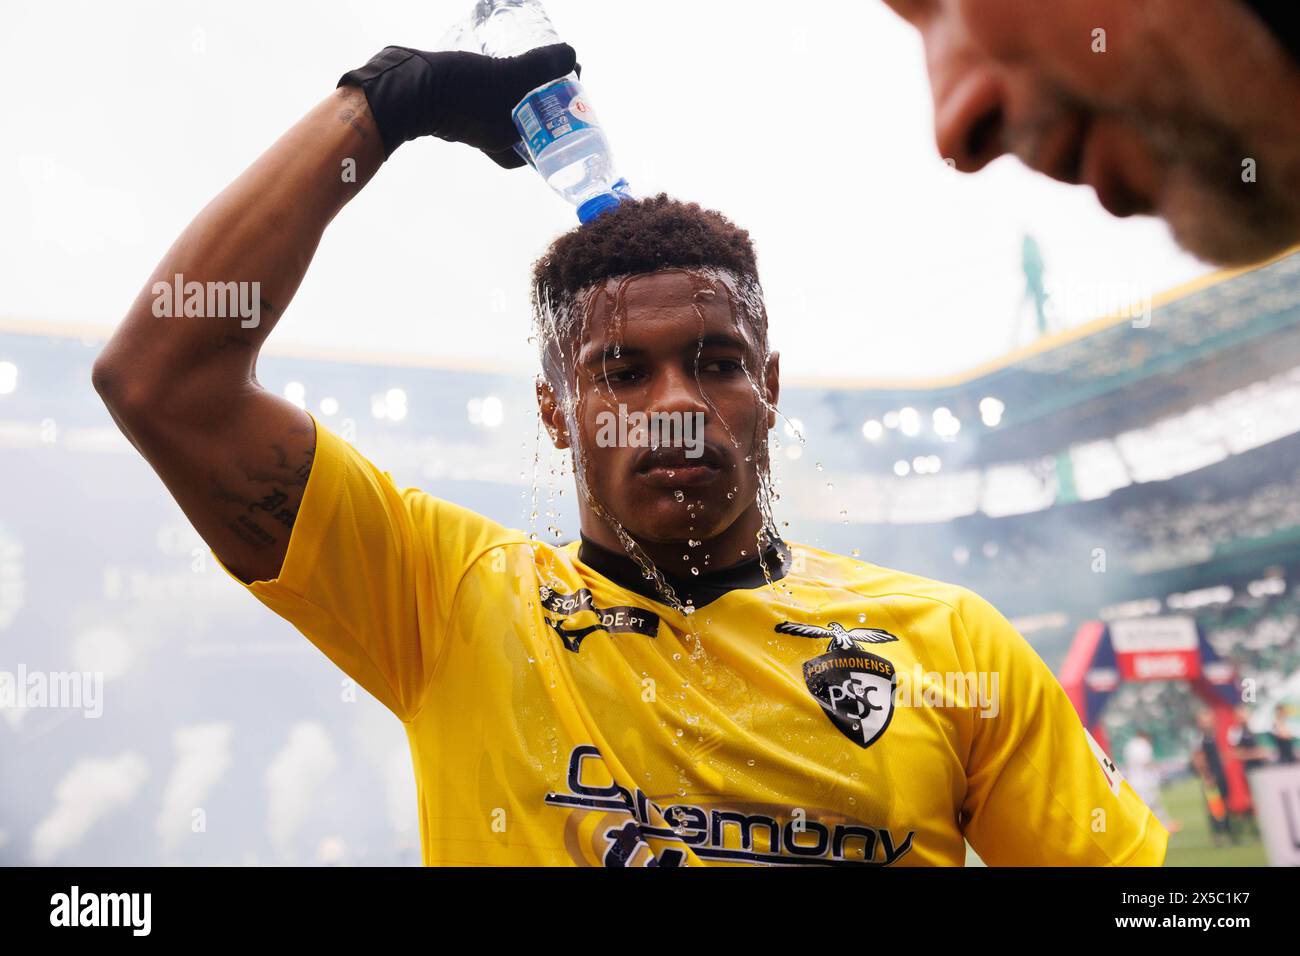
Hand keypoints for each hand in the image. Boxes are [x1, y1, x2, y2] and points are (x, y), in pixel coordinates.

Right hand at [337, 43, 576, 166]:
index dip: (567, 116)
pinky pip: (494, 92)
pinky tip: (512, 59)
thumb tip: (573, 57)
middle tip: (561, 70)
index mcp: (509, 147)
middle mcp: (496, 137)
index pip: (551, 140)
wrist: (407, 86)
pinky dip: (506, 79)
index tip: (574, 89)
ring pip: (514, 104)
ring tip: (542, 62)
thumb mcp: (510, 77)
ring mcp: (478, 120)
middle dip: (550, 98)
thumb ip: (542, 68)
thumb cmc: (460, 92)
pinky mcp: (463, 102)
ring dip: (529, 85)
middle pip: (535, 120)